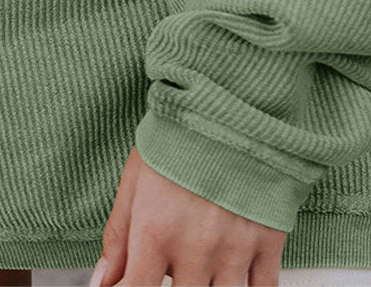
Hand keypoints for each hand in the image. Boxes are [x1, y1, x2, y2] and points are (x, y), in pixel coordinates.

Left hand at [92, 146, 286, 286]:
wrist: (231, 101)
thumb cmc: (179, 137)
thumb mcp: (136, 179)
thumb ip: (118, 236)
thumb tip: (102, 282)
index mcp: (156, 230)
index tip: (133, 284)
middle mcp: (195, 246)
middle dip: (175, 286)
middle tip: (174, 265)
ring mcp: (234, 247)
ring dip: (210, 286)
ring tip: (202, 267)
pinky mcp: (268, 240)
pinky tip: (235, 276)